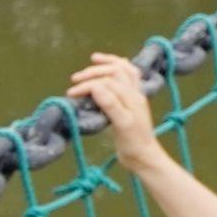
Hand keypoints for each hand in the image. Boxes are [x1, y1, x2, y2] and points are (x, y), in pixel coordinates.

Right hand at [66, 52, 172, 171]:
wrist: (144, 157)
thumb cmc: (132, 144)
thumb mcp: (121, 125)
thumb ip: (111, 104)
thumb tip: (96, 87)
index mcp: (131, 97)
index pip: (106, 82)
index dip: (87, 85)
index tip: (71, 93)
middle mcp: (135, 93)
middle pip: (115, 72)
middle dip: (94, 72)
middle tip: (74, 79)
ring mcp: (135, 96)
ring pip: (124, 70)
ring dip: (108, 63)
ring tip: (94, 59)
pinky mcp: (133, 101)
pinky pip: (129, 77)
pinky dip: (119, 68)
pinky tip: (111, 67)